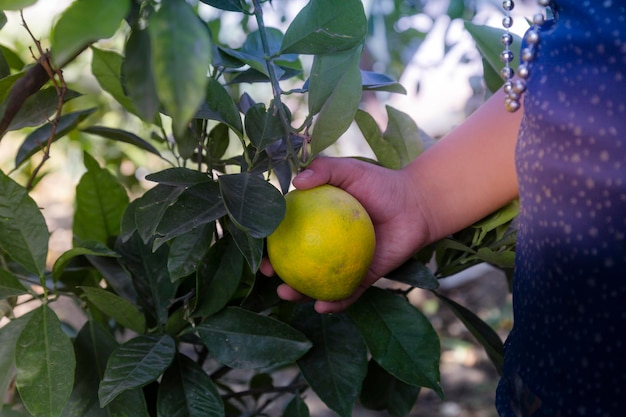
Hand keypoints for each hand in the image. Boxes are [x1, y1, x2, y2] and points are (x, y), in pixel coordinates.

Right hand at [260, 157, 431, 312]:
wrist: (417, 205)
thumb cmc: (382, 184)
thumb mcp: (351, 170)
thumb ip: (324, 168)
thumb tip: (296, 182)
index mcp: (318, 222)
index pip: (287, 234)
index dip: (269, 241)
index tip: (257, 244)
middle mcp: (327, 246)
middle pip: (295, 263)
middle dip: (276, 273)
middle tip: (265, 274)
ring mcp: (345, 264)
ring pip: (316, 284)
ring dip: (298, 294)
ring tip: (287, 294)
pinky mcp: (364, 278)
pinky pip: (347, 294)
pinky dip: (335, 302)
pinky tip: (322, 306)